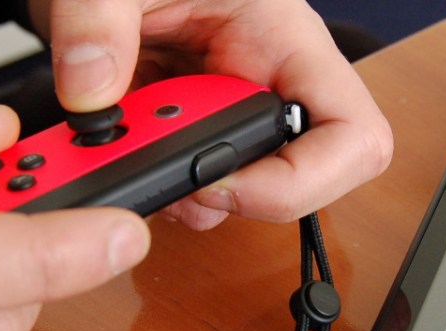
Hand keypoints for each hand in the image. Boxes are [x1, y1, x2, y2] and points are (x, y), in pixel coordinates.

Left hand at [29, 0, 393, 229]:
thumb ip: (99, 23)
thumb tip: (93, 98)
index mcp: (282, 38)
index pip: (352, 136)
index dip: (302, 183)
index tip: (222, 181)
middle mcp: (266, 83)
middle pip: (296, 180)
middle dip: (221, 191)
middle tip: (155, 167)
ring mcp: (226, 111)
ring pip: (235, 191)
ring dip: (175, 187)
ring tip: (122, 145)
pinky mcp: (186, 127)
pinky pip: (185, 179)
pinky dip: (143, 175)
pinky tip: (112, 141)